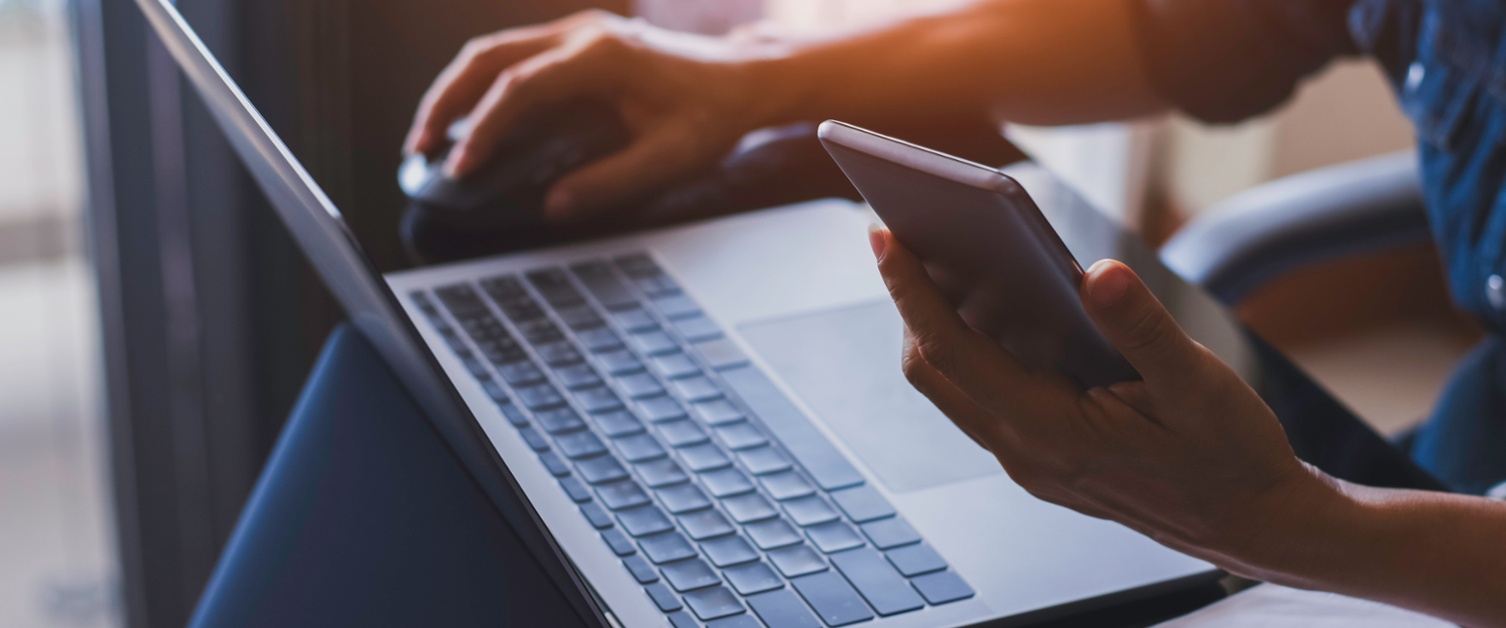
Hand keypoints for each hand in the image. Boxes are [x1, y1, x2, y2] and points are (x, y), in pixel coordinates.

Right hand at [404, 10, 787, 220]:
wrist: (744, 79)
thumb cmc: (712, 116)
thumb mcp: (668, 159)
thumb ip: (609, 182)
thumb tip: (552, 205)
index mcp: (602, 56)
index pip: (521, 87)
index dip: (483, 126)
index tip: (460, 165)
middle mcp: (583, 35)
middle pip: (489, 56)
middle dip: (446, 101)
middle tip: (420, 148)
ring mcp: (578, 34)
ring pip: (495, 51)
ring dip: (457, 90)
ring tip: (431, 138)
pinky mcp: (579, 45)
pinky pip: (516, 59)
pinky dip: (483, 88)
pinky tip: (471, 123)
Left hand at [869, 227, 1341, 574]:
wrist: (1253, 524)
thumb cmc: (1230, 459)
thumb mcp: (1201, 388)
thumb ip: (1145, 330)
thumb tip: (1100, 274)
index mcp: (1051, 433)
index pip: (951, 352)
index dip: (911, 291)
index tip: (885, 237)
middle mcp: (1025, 452)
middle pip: (932, 370)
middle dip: (909, 303)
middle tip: (903, 234)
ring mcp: (1029, 459)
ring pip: (954, 386)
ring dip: (938, 325)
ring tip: (941, 255)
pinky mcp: (1042, 456)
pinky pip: (984, 396)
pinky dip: (975, 348)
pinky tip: (1000, 304)